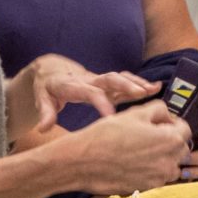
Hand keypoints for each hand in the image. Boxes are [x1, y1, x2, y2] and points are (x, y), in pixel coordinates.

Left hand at [19, 55, 159, 130]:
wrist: (52, 69)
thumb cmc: (47, 87)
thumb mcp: (41, 99)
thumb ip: (45, 113)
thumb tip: (43, 128)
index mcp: (72, 85)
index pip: (89, 92)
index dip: (100, 103)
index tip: (111, 116)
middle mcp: (89, 80)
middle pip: (109, 79)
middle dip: (125, 85)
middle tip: (141, 94)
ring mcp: (99, 80)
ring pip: (120, 78)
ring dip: (137, 82)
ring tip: (154, 89)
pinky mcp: (106, 82)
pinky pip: (124, 80)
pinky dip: (139, 82)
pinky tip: (155, 87)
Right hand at [51, 104, 193, 195]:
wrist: (84, 161)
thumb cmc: (107, 135)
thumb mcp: (135, 112)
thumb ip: (159, 110)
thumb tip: (167, 115)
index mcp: (171, 140)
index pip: (186, 130)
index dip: (173, 124)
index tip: (162, 123)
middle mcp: (170, 162)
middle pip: (181, 149)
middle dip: (170, 141)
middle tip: (149, 136)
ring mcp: (160, 178)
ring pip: (172, 165)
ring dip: (163, 158)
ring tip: (141, 151)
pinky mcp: (148, 189)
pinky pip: (159, 178)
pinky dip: (152, 170)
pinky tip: (134, 163)